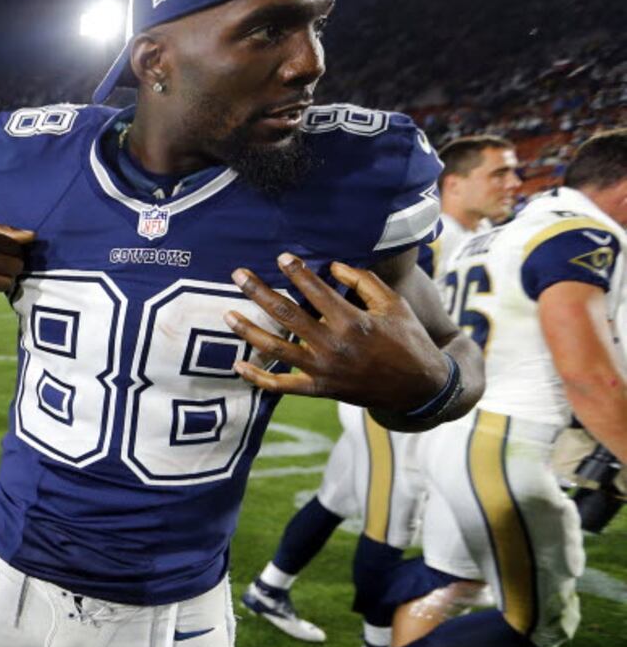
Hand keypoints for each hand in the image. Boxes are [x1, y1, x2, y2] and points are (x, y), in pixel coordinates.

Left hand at [225, 253, 450, 409]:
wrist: (418, 387)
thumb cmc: (407, 339)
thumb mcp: (394, 304)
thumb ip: (364, 282)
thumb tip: (332, 266)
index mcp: (353, 322)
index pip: (316, 291)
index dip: (296, 272)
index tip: (280, 257)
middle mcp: (334, 345)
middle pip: (287, 315)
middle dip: (259, 292)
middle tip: (238, 274)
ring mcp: (324, 370)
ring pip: (277, 349)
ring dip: (249, 330)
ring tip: (227, 314)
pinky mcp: (320, 390)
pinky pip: (282, 386)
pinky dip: (258, 377)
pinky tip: (238, 365)